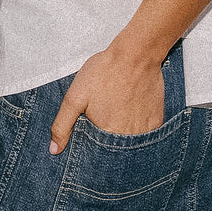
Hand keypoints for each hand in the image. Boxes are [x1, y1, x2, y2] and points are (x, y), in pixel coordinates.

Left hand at [49, 45, 164, 154]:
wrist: (137, 54)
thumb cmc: (104, 73)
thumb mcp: (75, 96)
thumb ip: (62, 125)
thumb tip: (54, 150)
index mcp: (106, 136)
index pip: (96, 156)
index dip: (91, 145)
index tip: (90, 129)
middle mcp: (128, 139)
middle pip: (114, 150)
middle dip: (107, 140)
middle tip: (106, 115)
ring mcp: (145, 131)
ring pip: (130, 144)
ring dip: (123, 135)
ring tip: (118, 112)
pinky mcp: (157, 121)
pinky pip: (145, 134)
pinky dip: (137, 127)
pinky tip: (131, 111)